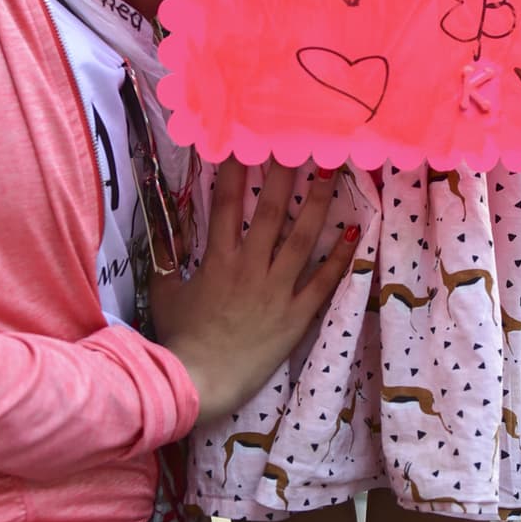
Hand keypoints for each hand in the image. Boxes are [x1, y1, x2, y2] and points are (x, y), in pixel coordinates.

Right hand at [150, 159, 357, 423]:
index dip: (236, 169)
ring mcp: (276, 291)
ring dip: (318, 203)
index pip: (227, 204)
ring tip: (332, 172)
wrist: (200, 380)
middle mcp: (250, 267)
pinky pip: (323, 282)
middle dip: (285, 174)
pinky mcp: (296, 316)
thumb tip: (167, 227)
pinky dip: (340, 257)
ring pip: (302, 239)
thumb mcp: (165, 291)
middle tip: (298, 142)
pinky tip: (355, 231)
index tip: (246, 141)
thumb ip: (169, 257)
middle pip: (271, 211)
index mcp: (217, 259)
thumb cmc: (180, 337)